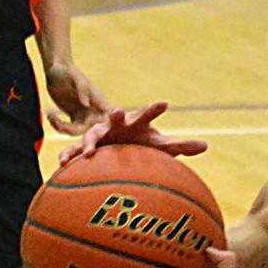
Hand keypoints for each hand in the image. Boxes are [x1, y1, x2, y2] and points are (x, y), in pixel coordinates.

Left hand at [44, 62, 109, 135]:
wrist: (56, 71)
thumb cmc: (67, 71)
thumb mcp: (74, 77)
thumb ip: (82, 89)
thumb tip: (86, 104)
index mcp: (100, 102)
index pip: (111, 118)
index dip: (110, 127)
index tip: (102, 133)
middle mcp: (95, 112)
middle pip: (95, 131)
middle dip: (85, 138)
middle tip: (75, 140)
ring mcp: (84, 117)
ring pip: (79, 132)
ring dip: (64, 129)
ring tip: (52, 118)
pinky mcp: (74, 118)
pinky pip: (68, 130)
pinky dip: (58, 127)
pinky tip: (50, 116)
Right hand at [58, 102, 208, 164]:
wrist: (119, 145)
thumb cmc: (142, 143)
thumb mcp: (161, 146)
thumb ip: (181, 146)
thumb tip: (206, 145)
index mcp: (136, 123)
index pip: (148, 114)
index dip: (155, 109)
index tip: (165, 104)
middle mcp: (116, 124)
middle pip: (116, 118)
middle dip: (116, 115)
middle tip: (117, 112)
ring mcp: (99, 134)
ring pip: (91, 135)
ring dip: (88, 141)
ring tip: (87, 151)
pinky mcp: (87, 146)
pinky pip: (74, 151)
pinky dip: (68, 156)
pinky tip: (62, 164)